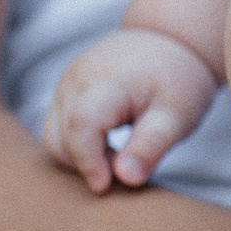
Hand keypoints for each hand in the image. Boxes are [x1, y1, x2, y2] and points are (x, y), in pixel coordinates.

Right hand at [42, 28, 217, 192]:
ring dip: (78, 157)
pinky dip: (76, 146)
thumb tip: (126, 179)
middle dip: (86, 163)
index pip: (80, 125)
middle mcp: (77, 80)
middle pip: (60, 135)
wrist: (171, 43)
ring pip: (53, 134)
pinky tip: (109, 149)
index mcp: (106, 81)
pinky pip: (58, 128)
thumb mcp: (177, 115)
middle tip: (127, 168)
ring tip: (120, 157)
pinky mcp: (66, 92)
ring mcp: (67, 84)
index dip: (87, 161)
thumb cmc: (177, 81)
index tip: (106, 187)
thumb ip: (151, 146)